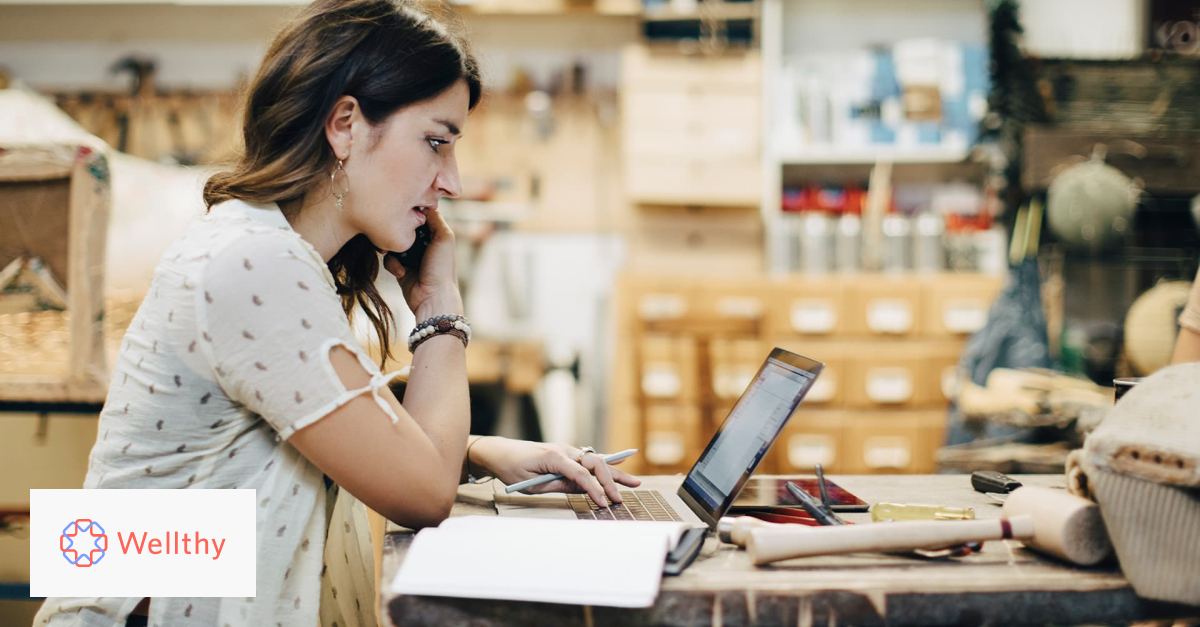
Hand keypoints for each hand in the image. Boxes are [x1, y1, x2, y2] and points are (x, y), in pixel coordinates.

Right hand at [382, 206, 461, 318]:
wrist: (432, 298)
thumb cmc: (441, 268)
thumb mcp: (444, 237)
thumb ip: (435, 218)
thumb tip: (424, 202)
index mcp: (435, 233)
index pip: (419, 215)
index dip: (410, 212)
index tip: (401, 211)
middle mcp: (423, 242)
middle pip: (403, 227)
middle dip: (397, 231)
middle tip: (392, 233)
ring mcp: (411, 254)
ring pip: (393, 242)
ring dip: (392, 249)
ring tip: (393, 254)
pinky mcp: (400, 267)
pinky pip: (389, 259)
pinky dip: (393, 264)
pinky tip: (401, 272)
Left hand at [470, 437, 640, 506]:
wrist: (500, 452)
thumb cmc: (512, 468)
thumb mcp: (532, 484)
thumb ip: (558, 485)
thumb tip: (581, 489)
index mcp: (554, 457)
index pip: (581, 474)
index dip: (594, 490)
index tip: (603, 503)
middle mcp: (564, 450)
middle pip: (594, 464)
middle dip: (610, 481)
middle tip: (620, 497)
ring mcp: (566, 450)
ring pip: (595, 461)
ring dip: (614, 472)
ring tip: (634, 482)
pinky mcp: (566, 454)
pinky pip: (589, 460)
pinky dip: (605, 464)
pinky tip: (621, 463)